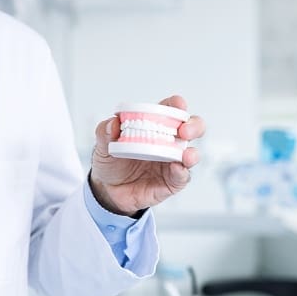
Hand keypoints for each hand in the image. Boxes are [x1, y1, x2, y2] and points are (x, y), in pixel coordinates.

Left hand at [89, 95, 204, 215]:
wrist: (108, 191)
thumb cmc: (110, 162)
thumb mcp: (103, 146)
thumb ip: (105, 133)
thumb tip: (113, 122)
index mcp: (154, 126)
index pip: (170, 110)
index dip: (177, 105)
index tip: (179, 104)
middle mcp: (168, 141)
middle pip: (191, 128)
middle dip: (194, 126)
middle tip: (184, 130)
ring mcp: (172, 161)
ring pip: (191, 153)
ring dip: (192, 153)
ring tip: (185, 155)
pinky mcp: (172, 181)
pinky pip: (183, 176)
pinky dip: (182, 172)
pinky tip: (176, 169)